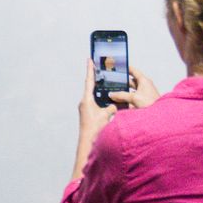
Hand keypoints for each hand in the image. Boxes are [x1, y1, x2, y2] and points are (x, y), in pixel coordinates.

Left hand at [72, 59, 117, 181]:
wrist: (88, 143)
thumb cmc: (95, 129)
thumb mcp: (106, 115)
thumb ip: (113, 107)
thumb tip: (117, 104)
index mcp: (86, 100)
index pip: (89, 81)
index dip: (90, 69)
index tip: (90, 59)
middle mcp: (84, 103)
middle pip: (91, 87)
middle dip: (97, 78)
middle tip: (101, 67)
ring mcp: (86, 109)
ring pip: (95, 95)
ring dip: (100, 89)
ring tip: (107, 81)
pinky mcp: (89, 114)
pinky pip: (97, 102)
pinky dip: (102, 99)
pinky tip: (109, 98)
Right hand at [108, 66, 160, 108]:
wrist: (159, 115)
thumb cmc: (151, 103)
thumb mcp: (134, 97)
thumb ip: (122, 95)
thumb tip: (112, 94)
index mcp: (144, 81)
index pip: (134, 71)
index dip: (127, 69)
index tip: (121, 68)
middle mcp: (144, 86)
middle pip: (131, 82)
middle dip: (123, 82)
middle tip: (114, 82)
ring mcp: (143, 94)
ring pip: (131, 91)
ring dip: (124, 92)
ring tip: (114, 93)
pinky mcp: (142, 102)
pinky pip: (132, 99)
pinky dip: (126, 100)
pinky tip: (120, 102)